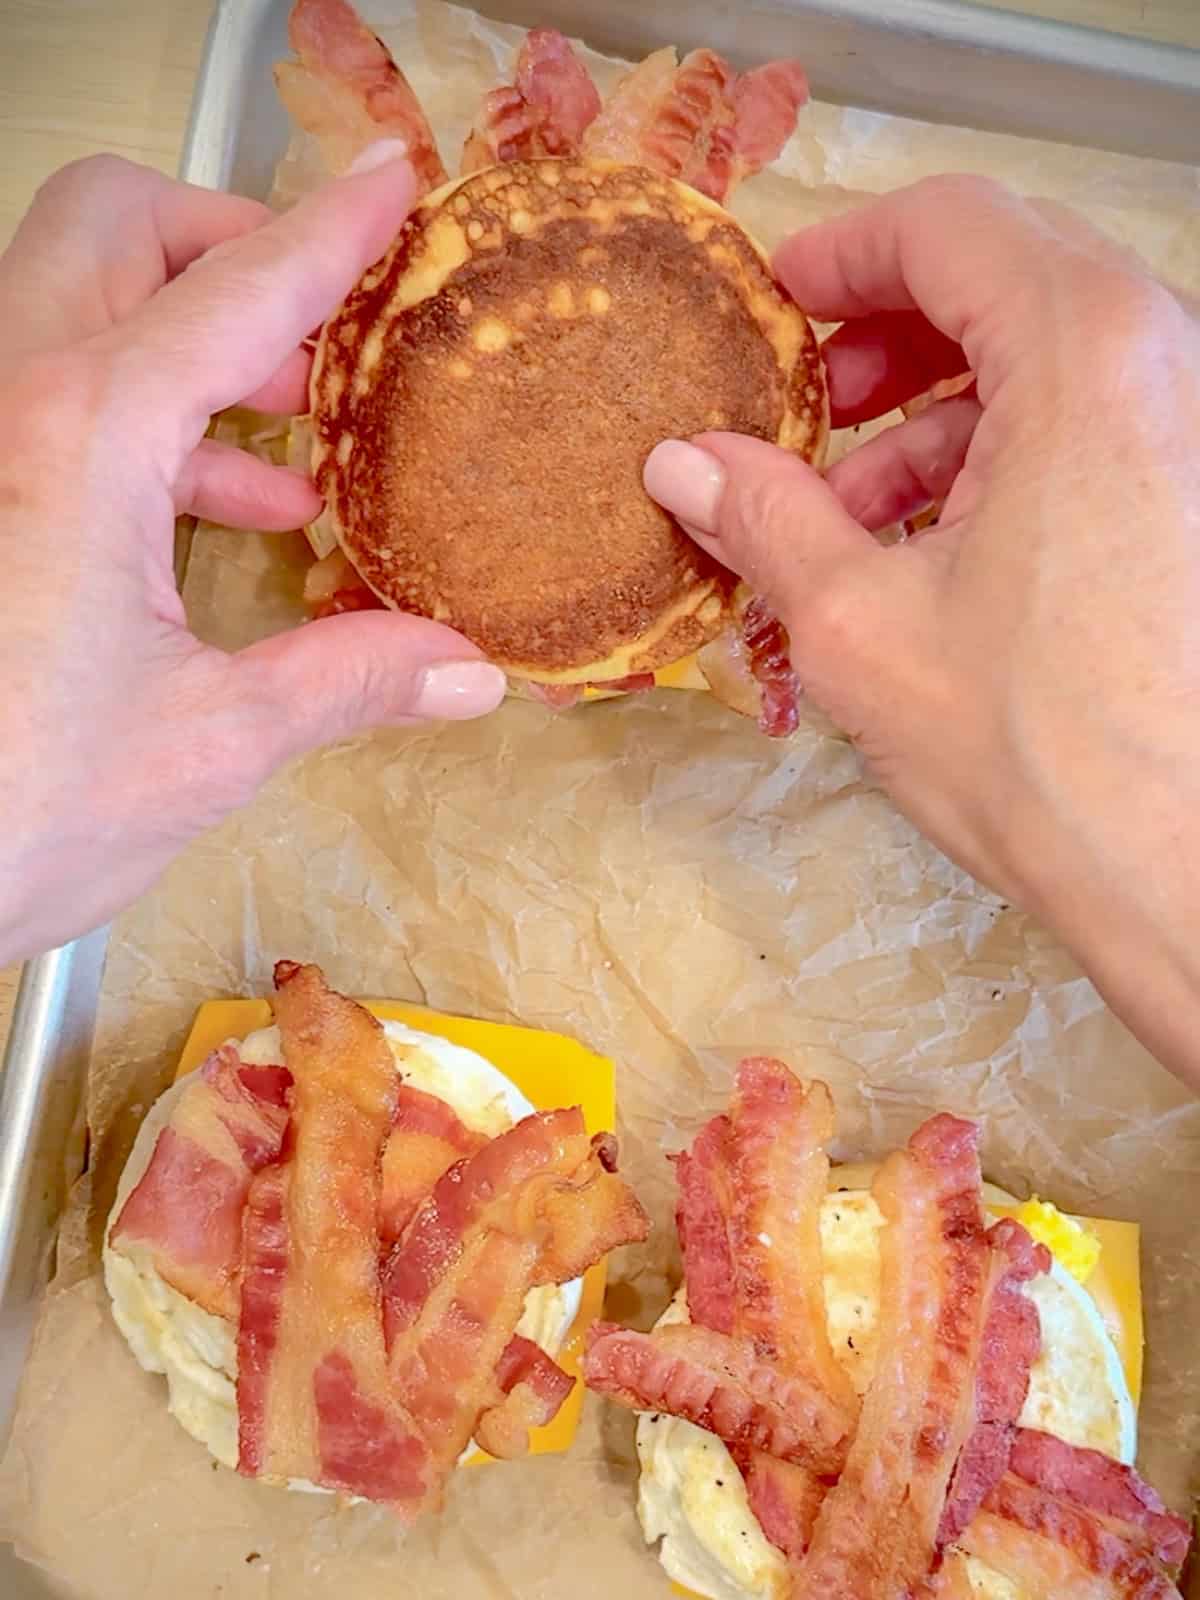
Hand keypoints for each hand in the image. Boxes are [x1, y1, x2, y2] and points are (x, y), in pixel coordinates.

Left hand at [0, 144, 504, 964]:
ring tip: (293, 420)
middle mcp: (11, 405)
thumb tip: (467, 669)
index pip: (235, 289)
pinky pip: (55, 397)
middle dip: (220, 239)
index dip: (329, 233)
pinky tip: (223, 506)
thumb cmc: (16, 808)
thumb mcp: (213, 739)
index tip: (395, 185)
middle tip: (313, 309)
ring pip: (73, 303)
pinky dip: (147, 419)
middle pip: (111, 228)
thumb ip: (348, 681)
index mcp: (83, 436)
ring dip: (189, 338)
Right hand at [644, 176, 1199, 1087]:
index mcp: (1084, 354)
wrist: (1182, 870)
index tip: (776, 302)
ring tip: (849, 514)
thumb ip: (762, 516)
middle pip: (1004, 280)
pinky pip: (1088, 429)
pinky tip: (927, 553)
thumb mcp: (858, 622)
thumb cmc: (1039, 749)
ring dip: (934, 418)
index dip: (841, 251)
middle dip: (886, 338)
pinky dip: (998, 463)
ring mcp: (1191, 432)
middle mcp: (1163, 364)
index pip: (950, 223)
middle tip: (809, 403)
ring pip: (1046, 362)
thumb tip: (683, 464)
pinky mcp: (1192, 500)